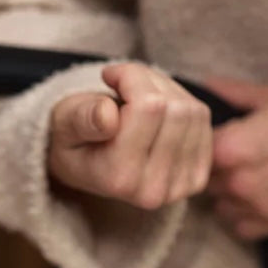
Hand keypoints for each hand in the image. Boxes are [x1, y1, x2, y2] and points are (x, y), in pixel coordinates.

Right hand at [47, 62, 211, 209]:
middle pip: (175, 108)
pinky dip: (182, 107)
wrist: (86, 168)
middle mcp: (151, 191)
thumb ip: (82, 118)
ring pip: (192, 111)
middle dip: (151, 84)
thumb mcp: (65, 124)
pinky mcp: (195, 180)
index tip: (110, 77)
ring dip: (167, 93)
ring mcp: (177, 189)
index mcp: (119, 178)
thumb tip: (107, 116)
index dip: (132, 77)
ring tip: (139, 101)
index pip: (149, 106)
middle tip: (125, 88)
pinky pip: (203, 123)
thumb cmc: (74, 139)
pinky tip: (157, 117)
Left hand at [205, 77, 267, 238]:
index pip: (196, 155)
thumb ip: (237, 97)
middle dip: (217, 172)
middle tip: (236, 158)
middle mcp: (241, 184)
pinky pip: (242, 228)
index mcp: (234, 148)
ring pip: (221, 208)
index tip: (214, 141)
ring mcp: (259, 208)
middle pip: (207, 183)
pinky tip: (260, 199)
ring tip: (250, 178)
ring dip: (229, 197)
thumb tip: (206, 87)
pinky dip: (245, 217)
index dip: (202, 148)